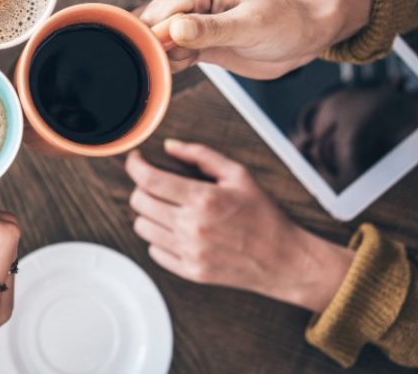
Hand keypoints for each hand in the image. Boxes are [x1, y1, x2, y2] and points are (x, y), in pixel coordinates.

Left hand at [125, 139, 352, 311]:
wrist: (283, 259)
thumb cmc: (263, 214)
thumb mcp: (238, 175)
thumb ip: (201, 155)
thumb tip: (170, 146)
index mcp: (204, 199)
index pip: (148, 179)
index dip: (135, 165)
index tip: (136, 160)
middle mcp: (192, 226)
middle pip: (139, 202)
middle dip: (142, 187)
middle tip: (156, 184)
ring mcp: (190, 252)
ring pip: (142, 227)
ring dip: (148, 213)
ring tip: (167, 208)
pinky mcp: (190, 271)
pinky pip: (154, 251)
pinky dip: (159, 238)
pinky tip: (175, 230)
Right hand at [136, 0, 372, 78]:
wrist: (304, 37)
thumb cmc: (286, 24)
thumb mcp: (250, 26)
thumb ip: (210, 29)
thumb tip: (174, 29)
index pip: (157, 11)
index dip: (155, 37)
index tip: (165, 58)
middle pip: (148, 26)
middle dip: (156, 49)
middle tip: (183, 62)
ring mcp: (186, 18)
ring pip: (153, 41)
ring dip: (163, 58)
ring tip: (193, 61)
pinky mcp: (191, 39)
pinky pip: (166, 53)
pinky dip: (170, 64)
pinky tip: (190, 65)